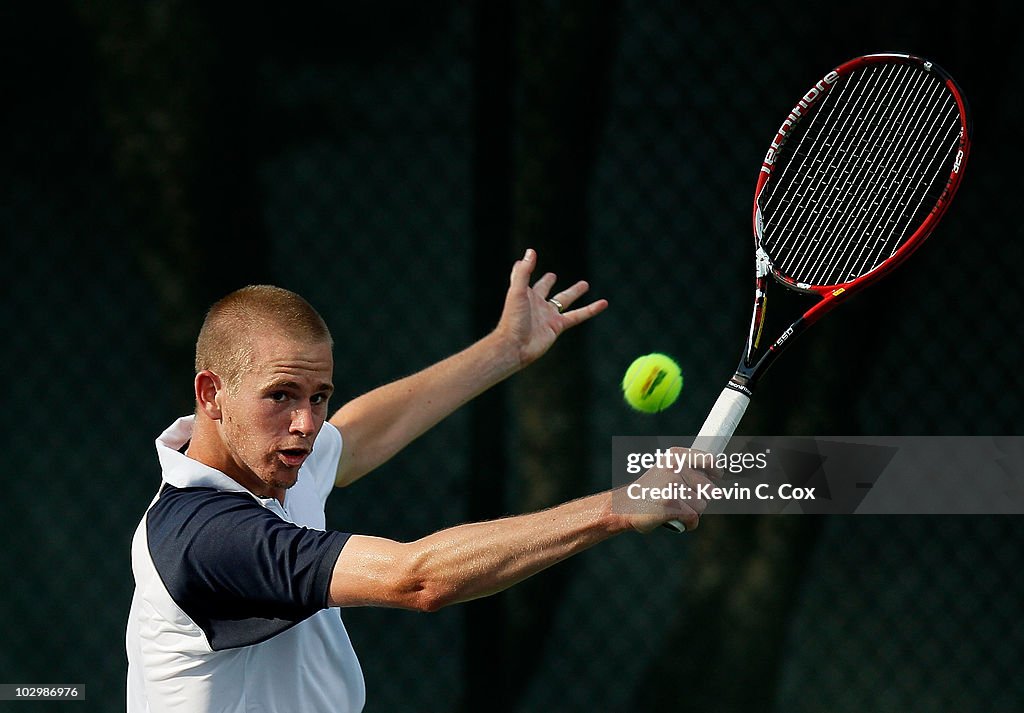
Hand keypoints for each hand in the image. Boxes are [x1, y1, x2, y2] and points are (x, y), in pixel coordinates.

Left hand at [494, 248, 608, 366]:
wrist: (516, 346)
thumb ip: (524, 271)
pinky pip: (578, 316)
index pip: (525, 276)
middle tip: (553, 276)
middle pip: (544, 289)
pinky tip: (603, 303)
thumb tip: (531, 251)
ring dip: (574, 292)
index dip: (526, 268)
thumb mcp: (517, 291)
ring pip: (564, 301)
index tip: (530, 258)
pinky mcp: (558, 326)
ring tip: (585, 284)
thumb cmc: (512, 319)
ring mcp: (548, 315)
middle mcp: (536, 304)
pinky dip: (591, 309)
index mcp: (525, 294)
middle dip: (548, 282)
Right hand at [618, 447, 721, 532]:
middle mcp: (674, 467)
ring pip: (702, 505)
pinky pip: (694, 517)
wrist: (624, 506)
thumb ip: (689, 471)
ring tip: (674, 509)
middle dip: (701, 498)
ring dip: (692, 512)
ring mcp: (673, 485)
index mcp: (675, 455)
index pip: (709, 460)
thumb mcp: (666, 471)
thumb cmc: (650, 491)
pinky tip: (675, 520)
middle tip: (683, 500)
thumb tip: (719, 477)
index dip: (716, 471)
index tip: (717, 476)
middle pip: (709, 488)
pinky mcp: (672, 504)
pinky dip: (688, 523)